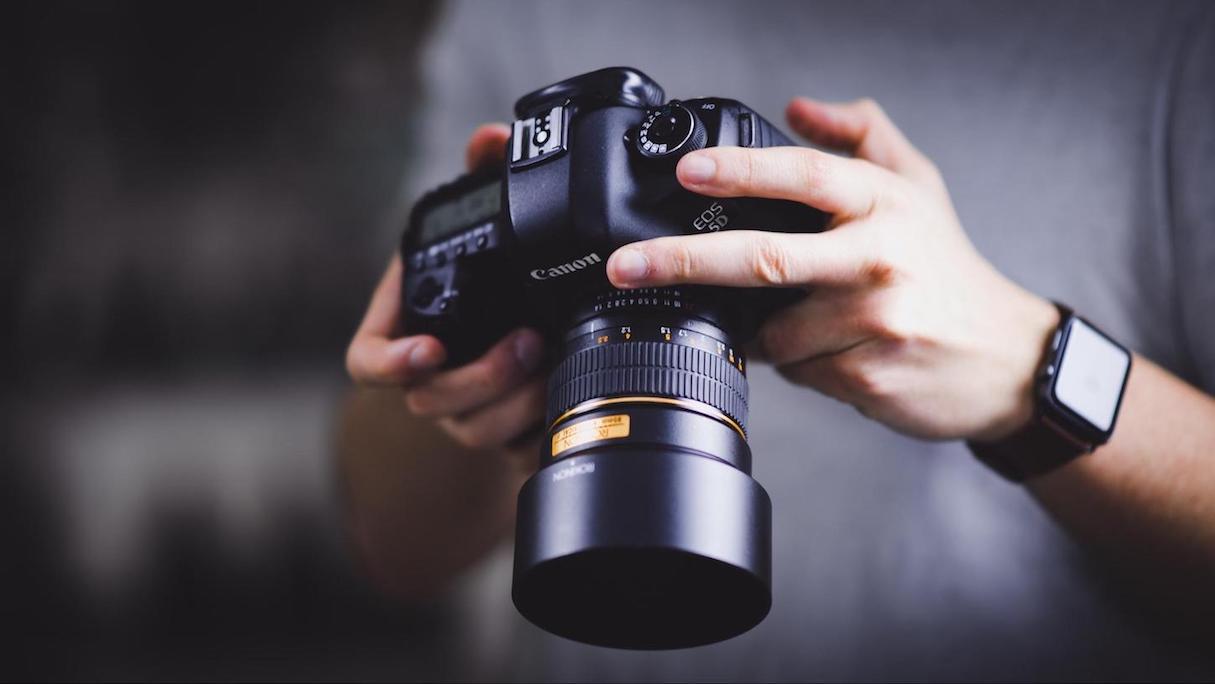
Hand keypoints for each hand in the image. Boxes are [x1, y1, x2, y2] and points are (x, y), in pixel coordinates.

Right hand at [346, 123, 545, 464]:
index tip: (430, 348)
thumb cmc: (487, 271)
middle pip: (429, 401)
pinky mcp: (504, 431)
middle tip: (528, 343)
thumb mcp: (482, 222)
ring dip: (515, 404)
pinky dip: (541, 428)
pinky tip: (571, 398)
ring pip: (474, 430)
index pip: (367, 362)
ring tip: (556, 365)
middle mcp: (428, 374)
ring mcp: (463, 409)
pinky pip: (513, 448)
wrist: (522, 320)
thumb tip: (491, 138)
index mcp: (406, 324)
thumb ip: (482, 177)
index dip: (389, 363)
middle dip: (480, 379)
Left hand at [606, 98, 1058, 441]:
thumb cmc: (949, 270)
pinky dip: (797, 363)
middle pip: (764, 257)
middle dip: (683, 261)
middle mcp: (879, 257)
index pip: (804, 175)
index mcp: (883, 205)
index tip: (687, 171)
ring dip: (766, 332)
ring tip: (810, 323)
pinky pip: (796, 371)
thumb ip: (862, 137)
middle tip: (628, 266)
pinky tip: (835, 353)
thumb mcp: (919, 188)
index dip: (741, 169)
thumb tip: (799, 106)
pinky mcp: (867, 375)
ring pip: (772, 331)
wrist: (1006, 359)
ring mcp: (873, 320)